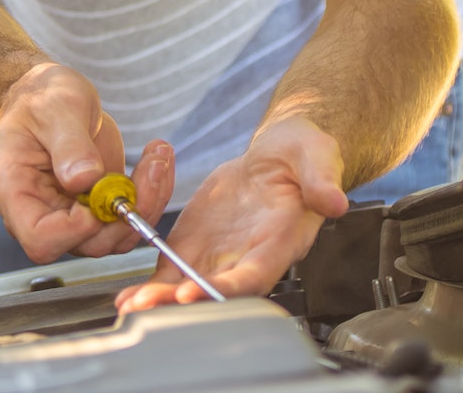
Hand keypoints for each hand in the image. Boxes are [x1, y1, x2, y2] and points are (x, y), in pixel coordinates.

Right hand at [0, 63, 173, 261]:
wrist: (51, 95)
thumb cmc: (41, 97)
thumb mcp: (55, 107)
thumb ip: (69, 143)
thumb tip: (84, 180)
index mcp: (13, 190)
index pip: (41, 238)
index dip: (76, 230)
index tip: (102, 193)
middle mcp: (40, 211)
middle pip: (85, 243)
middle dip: (125, 214)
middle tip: (152, 169)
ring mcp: (70, 214)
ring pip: (113, 236)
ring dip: (145, 204)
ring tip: (158, 158)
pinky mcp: (96, 208)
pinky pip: (126, 219)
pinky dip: (149, 195)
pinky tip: (156, 160)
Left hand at [116, 116, 347, 309]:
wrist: (279, 155)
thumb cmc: (304, 158)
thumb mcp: (316, 157)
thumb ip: (322, 179)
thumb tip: (333, 200)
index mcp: (279, 241)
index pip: (253, 274)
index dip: (225, 287)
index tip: (195, 290)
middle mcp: (247, 258)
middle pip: (215, 292)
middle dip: (182, 303)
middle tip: (149, 306)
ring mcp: (220, 256)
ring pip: (189, 287)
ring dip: (160, 300)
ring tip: (132, 306)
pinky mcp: (196, 246)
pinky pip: (172, 271)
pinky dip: (151, 286)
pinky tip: (129, 297)